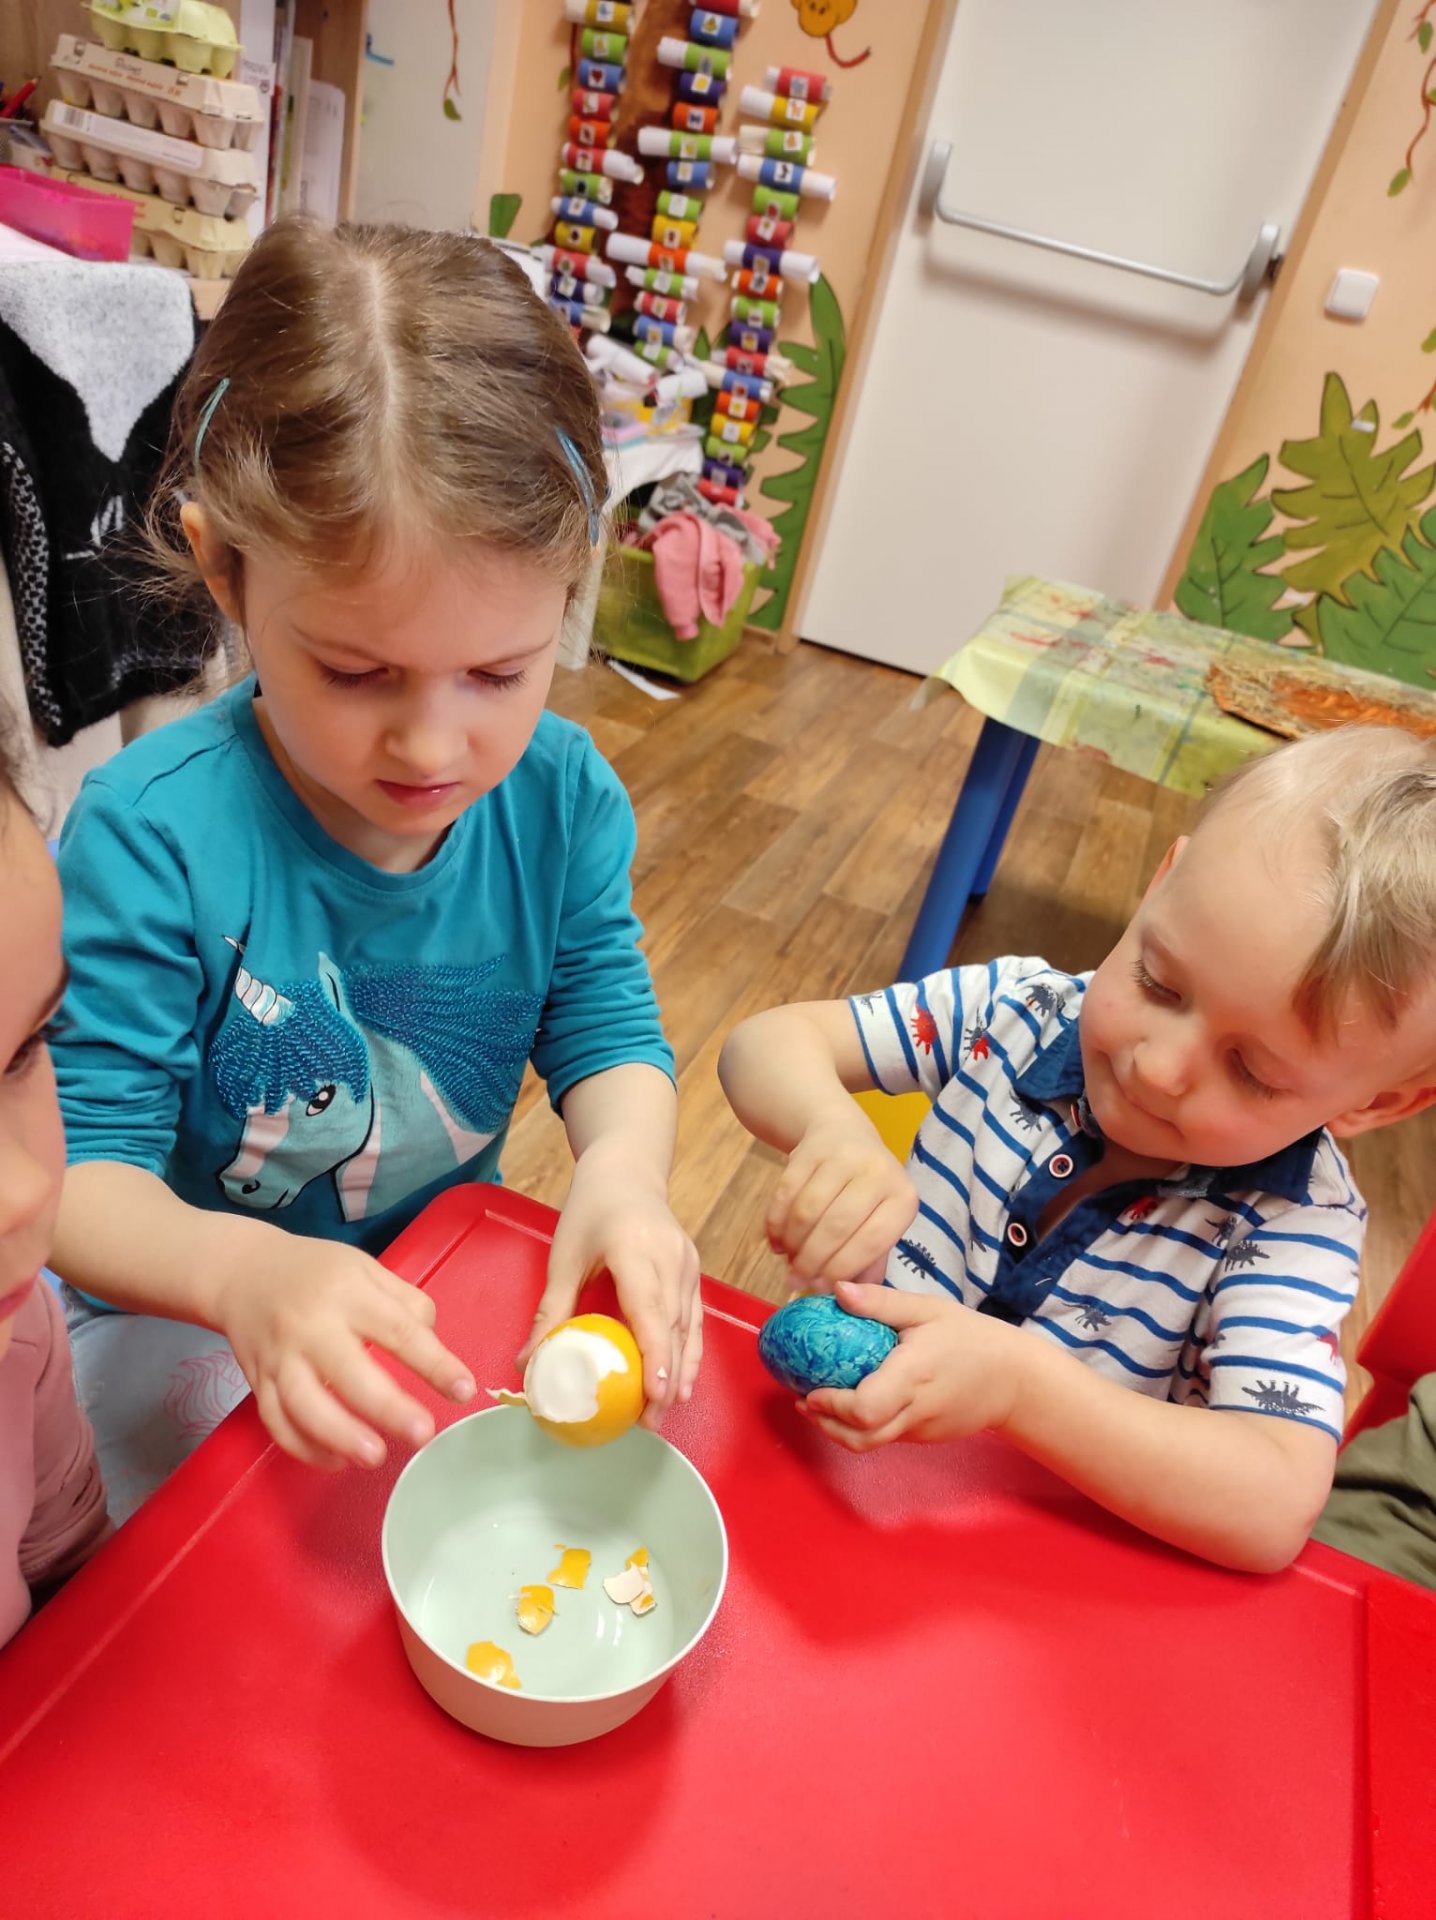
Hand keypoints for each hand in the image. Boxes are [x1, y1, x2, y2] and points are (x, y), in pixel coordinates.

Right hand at [214, 1235, 476, 1469]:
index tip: (463, 1390)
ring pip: (304, 1404)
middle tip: (423, 1434)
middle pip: (350, 1372)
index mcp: (349, 1293)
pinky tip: (338, 1460)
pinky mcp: (256, 1381)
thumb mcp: (366, 1268)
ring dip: (340, 1436)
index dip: (434, 1363)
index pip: (399, 1330)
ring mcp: (280, 1356)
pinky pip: (277, 1422)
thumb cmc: (315, 1271)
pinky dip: (304, 1447)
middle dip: (388, 1408)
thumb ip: (405, 1303)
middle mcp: (312, 1325)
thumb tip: (434, 1346)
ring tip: (375, 1457)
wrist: (243, 1271)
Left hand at [521, 1155, 701, 1424]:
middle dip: (666, 1377)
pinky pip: (695, 1318)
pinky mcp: (694, 1270)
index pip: (650, 1309)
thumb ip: (550, 1311)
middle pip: (674, 1326)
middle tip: (649, 1422)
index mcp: (634, 1248)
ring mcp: (687, 1263)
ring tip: (664, 1412)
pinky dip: (689, 1352)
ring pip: (690, 1326)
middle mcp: (669, 1257)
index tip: (654, 1394)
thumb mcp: (564, 1258)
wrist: (627, 1172)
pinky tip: (681, 1383)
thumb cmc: (589, 1212)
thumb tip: (527, 1364)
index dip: (655, 1354)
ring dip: (681, 1371)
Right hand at [767, 1109, 917, 1289]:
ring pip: (807, 1212)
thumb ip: (868, 1261)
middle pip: (836, 1228)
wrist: (843, 1132)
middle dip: (812, 1261)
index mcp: (902, 1198)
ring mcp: (843, 1157)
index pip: (871, 1242)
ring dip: (792, 1243)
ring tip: (787, 1260)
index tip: (821, 1290)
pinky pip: (786, 1193)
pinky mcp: (810, 1149)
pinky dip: (776, 1222)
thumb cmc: (866, 1191)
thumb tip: (848, 1298)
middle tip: (796, 1281)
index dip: (842, 1270)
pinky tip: (776, 1240)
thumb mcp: (879, 1222)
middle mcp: (878, 1173)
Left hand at [800, 1280, 1026, 1450]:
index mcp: (912, 1376)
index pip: (864, 1408)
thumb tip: (837, 1291)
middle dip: (826, 1424)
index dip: (831, 1405)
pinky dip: (865, 1426)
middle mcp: (914, 1410)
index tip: (810, 1390)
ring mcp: (920, 1429)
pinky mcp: (925, 1437)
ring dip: (841, 1430)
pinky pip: (889, 1436)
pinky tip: (857, 1402)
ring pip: (871, 1443)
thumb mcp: (928, 1309)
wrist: (1014, 1379)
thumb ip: (881, 1302)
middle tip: (805, 1401)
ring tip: (820, 1405)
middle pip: (861, 1438)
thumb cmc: (971, 1338)